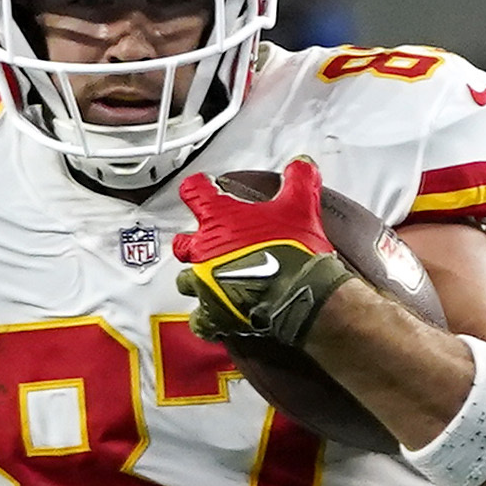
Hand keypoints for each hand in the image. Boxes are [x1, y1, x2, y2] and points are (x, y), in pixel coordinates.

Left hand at [171, 161, 358, 350]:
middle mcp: (204, 251)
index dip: (196, 188)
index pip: (194, 192)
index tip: (199, 187)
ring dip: (197, 282)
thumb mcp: (301, 206)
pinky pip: (201, 321)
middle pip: (182, 244)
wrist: (300, 295)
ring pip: (187, 283)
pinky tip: (215, 320)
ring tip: (210, 283)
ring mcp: (206, 283)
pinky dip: (207, 321)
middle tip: (201, 244)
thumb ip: (299, 180)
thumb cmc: (295, 252)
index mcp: (220, 219)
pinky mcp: (215, 314)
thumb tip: (302, 163)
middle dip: (190, 243)